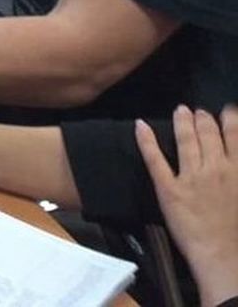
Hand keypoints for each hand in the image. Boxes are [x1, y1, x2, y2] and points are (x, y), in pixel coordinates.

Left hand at [137, 106, 237, 305]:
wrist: (226, 258)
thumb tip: (236, 161)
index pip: (234, 136)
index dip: (229, 119)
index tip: (226, 111)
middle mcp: (215, 168)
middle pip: (207, 133)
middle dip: (203, 118)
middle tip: (198, 111)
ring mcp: (190, 177)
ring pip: (185, 140)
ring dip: (182, 122)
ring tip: (181, 110)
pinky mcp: (168, 188)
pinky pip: (154, 159)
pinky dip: (146, 140)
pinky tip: (140, 125)